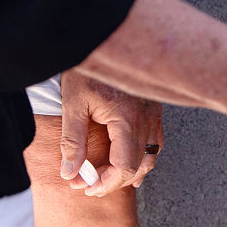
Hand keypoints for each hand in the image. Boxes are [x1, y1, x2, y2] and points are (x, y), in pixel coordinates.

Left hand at [59, 70, 162, 196]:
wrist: (104, 39)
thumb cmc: (88, 70)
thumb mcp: (73, 105)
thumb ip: (72, 142)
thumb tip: (70, 173)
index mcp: (127, 118)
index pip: (125, 165)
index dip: (106, 182)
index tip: (86, 187)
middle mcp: (146, 118)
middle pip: (139, 164)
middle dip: (114, 181)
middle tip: (88, 186)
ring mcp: (153, 113)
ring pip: (151, 155)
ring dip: (132, 172)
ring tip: (110, 180)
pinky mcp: (154, 109)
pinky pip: (156, 141)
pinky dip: (145, 157)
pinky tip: (134, 163)